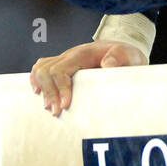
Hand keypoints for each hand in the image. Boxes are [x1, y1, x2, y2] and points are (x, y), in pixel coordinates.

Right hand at [30, 39, 146, 116]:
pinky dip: (36, 80)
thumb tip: (107, 65)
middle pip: (46, 70)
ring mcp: (65, 59)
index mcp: (84, 53)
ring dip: (42, 88)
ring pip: (40, 68)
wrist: (124, 52)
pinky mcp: (63, 66)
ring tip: (49, 107)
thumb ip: (120, 58)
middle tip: (57, 112)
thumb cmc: (127, 57)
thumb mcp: (130, 56)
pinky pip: (41, 67)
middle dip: (49, 92)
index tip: (65, 106)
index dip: (60, 88)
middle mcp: (71, 54)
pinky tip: (38, 94)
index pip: (61, 68)